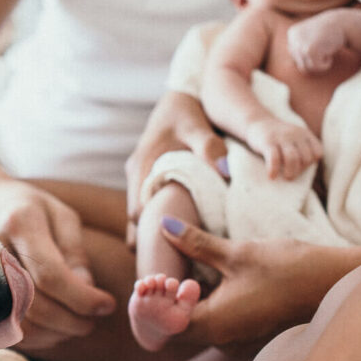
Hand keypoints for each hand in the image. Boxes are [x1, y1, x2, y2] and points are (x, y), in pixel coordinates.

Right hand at [0, 176, 115, 349]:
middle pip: (35, 305)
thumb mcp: (61, 215)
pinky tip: (53, 328)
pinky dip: (36, 338)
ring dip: (55, 333)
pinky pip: (5, 331)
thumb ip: (75, 252)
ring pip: (19, 324)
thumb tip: (86, 291)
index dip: (83, 298)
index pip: (50, 275)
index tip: (107, 305)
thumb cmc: (29, 208)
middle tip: (94, 320)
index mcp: (19, 224)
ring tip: (76, 323)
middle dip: (72, 321)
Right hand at [125, 93, 226, 246]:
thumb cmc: (187, 110)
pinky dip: (158, 217)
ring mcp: (140, 174)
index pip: (137, 212)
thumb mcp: (198, 126)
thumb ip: (209, 148)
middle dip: (148, 241)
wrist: (180, 93)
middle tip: (171, 266)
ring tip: (176, 257)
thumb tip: (224, 174)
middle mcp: (137, 173)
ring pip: (140, 212)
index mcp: (143, 165)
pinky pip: (147, 202)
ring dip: (153, 230)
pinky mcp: (149, 174)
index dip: (147, 235)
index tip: (165, 254)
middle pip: (135, 219)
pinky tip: (178, 231)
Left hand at [158, 220, 350, 345]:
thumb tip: (164, 227)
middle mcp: (224, 341)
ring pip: (194, 328)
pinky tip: (201, 286)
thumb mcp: (236, 252)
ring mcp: (237, 341)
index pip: (164, 324)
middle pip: (175, 330)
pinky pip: (213, 325)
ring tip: (177, 280)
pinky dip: (200, 308)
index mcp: (215, 326)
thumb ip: (195, 244)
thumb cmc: (288, 268)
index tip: (151, 278)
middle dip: (161, 305)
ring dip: (179, 306)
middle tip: (158, 278)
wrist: (335, 284)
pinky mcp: (248, 334)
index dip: (152, 303)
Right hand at [245, 118, 321, 179]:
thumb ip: (303, 148)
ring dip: (291, 172)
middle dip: (300, 170)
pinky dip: (274, 170)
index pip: (318, 152)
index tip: (301, 166)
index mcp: (305, 134)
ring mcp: (281, 137)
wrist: (257, 121)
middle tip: (291, 174)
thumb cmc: (278, 136)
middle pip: (306, 158)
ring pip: (293, 159)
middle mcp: (295, 134)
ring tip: (286, 177)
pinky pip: (274, 159)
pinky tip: (271, 176)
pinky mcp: (268, 142)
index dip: (311, 163)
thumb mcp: (295, 136)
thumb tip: (303, 171)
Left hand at [287, 11, 345, 74]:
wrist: (344, 22)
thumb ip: (302, 49)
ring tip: (327, 51)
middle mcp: (293, 38)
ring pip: (305, 67)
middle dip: (314, 59)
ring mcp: (300, 44)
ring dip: (319, 63)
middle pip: (298, 62)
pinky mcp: (309, 50)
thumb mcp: (312, 37)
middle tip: (325, 47)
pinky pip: (315, 67)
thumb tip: (297, 67)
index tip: (320, 43)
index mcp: (292, 33)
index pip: (295, 55)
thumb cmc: (330, 32)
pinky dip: (325, 64)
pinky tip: (330, 53)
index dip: (310, 54)